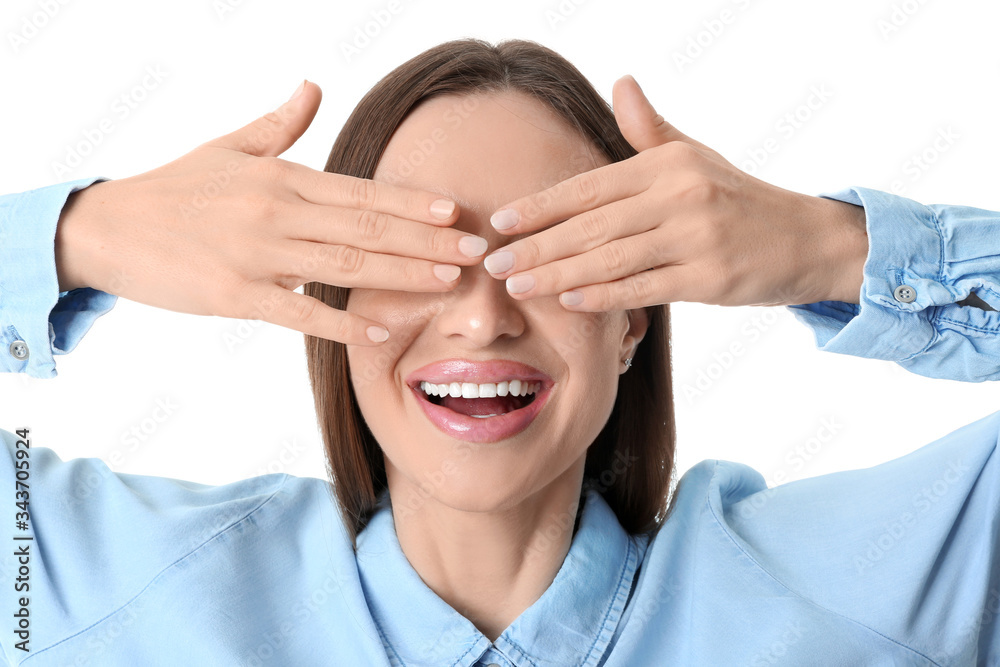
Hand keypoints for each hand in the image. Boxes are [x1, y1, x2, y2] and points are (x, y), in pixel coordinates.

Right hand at [55, 81, 489, 344]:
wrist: (109, 227)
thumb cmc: (176, 188)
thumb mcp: (228, 147)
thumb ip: (278, 125)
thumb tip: (312, 87)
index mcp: (281, 178)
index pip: (361, 192)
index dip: (411, 202)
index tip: (455, 211)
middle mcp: (276, 213)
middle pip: (366, 230)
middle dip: (427, 241)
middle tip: (475, 251)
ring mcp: (256, 256)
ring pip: (343, 268)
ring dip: (401, 275)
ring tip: (448, 281)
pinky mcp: (234, 296)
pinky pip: (298, 313)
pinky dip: (341, 323)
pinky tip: (380, 330)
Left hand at [481, 75, 868, 310]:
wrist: (806, 236)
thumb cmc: (737, 197)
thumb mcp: (695, 156)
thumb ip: (649, 129)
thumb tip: (621, 81)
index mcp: (667, 165)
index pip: (590, 186)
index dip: (543, 205)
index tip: (503, 221)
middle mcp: (679, 196)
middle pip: (592, 226)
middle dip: (537, 246)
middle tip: (494, 263)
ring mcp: (695, 238)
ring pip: (611, 259)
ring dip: (558, 273)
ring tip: (518, 285)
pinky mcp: (710, 279)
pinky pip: (645, 288)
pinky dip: (604, 295)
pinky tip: (570, 300)